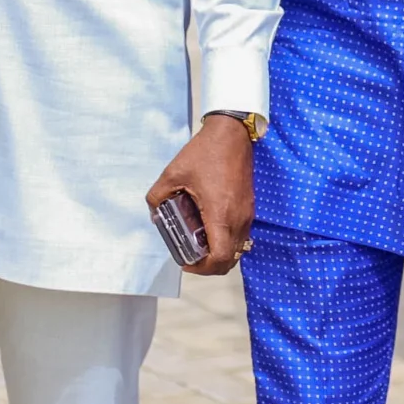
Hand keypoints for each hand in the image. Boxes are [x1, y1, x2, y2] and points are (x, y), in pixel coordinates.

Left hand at [145, 114, 253, 275]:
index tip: (186, 263)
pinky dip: (227, 241)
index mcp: (220, 214)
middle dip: (210, 266)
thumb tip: (154, 213)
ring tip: (199, 244)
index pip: (219, 258)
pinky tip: (210, 227)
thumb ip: (157, 195)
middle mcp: (238, 218)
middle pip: (230, 259)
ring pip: (238, 248)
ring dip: (220, 254)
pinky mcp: (249, 207)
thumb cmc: (205, 152)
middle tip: (191, 258)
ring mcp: (247, 213)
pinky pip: (241, 235)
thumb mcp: (173, 172)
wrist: (232, 133)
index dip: (202, 269)